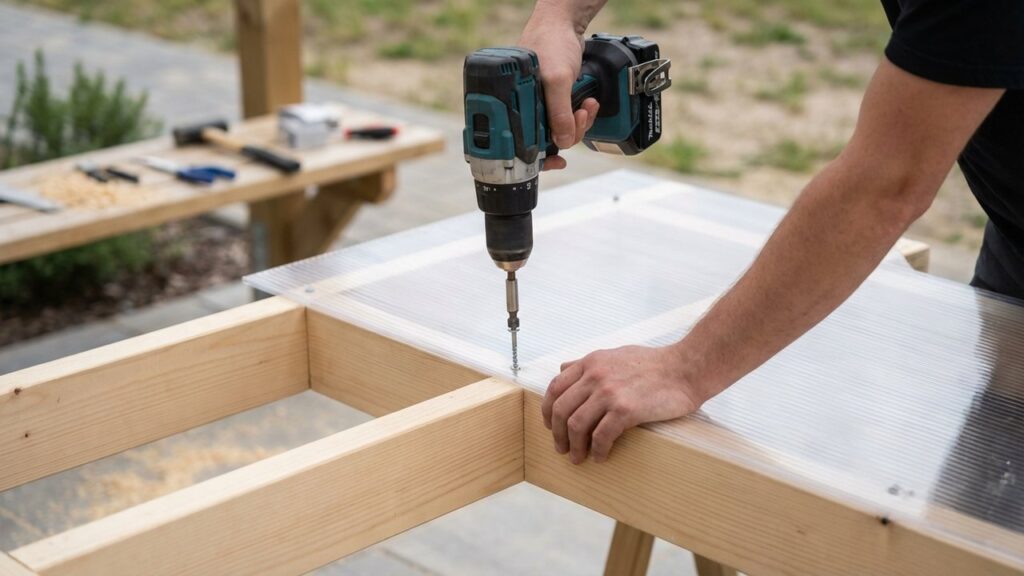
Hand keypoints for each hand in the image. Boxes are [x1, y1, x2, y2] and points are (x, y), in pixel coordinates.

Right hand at [519, 16, 598, 169]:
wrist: (564, 23)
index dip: (541, 156)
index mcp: (514, 106)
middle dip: (569, 133)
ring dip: (579, 123)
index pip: (522, 143)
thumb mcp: (557, 80)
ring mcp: (540, 104)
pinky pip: (568, 117)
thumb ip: (559, 113)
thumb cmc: (550, 42)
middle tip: (579, 118)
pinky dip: (581, 114)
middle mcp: (525, 108)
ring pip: (560, 130)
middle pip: (546, 140)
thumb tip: (562, 141)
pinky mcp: (554, 99)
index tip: (557, 162)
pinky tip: (588, 102)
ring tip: (587, 106)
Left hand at [543, 345, 705, 463]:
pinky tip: (600, 456)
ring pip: (576, 425)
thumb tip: (564, 367)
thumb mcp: (615, 354)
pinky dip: (597, 450)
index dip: (548, 410)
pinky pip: (601, 436)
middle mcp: (595, 376)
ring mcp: (609, 393)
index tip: (551, 425)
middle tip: (561, 448)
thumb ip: (588, 363)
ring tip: (578, 458)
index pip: (555, 387)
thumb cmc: (654, 363)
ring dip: (574, 447)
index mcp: (591, 362)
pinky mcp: (626, 410)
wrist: (686, 368)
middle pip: (561, 409)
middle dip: (557, 433)